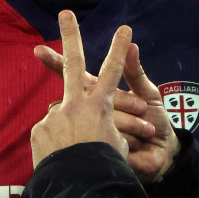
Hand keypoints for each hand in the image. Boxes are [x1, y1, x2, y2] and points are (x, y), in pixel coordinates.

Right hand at [34, 17, 179, 182]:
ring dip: (131, 121)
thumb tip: (132, 45)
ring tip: (146, 129)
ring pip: (103, 114)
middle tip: (45, 47)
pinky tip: (137, 144)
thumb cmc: (151, 120)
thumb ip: (135, 72)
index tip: (39, 51)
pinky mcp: (97, 143)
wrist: (160, 152)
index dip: (56, 61)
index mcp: (97, 92)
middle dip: (63, 62)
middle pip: (71, 86)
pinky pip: (110, 134)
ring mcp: (88, 127)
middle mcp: (87, 108)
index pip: (74, 73)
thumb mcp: (147, 94)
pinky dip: (131, 136)